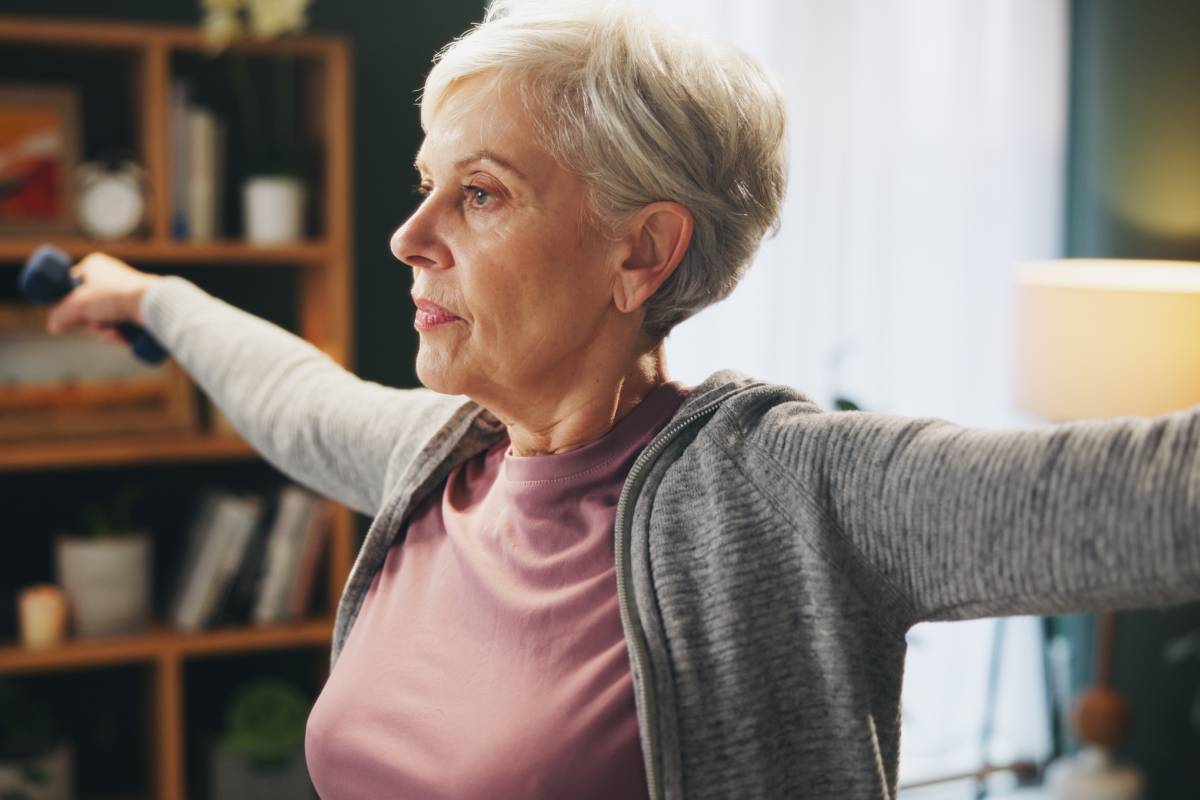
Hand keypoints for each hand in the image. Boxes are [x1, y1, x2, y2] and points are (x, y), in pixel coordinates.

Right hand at [44, 252, 161, 344]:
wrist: (152, 305)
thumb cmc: (114, 297)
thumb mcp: (79, 305)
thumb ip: (61, 315)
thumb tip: (54, 325)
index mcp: (94, 266)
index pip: (73, 286)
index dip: (69, 304)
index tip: (70, 316)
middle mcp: (111, 276)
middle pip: (89, 307)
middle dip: (90, 323)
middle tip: (95, 325)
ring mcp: (127, 292)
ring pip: (106, 319)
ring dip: (105, 331)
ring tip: (113, 332)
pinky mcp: (139, 308)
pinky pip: (122, 324)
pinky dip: (120, 333)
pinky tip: (122, 337)